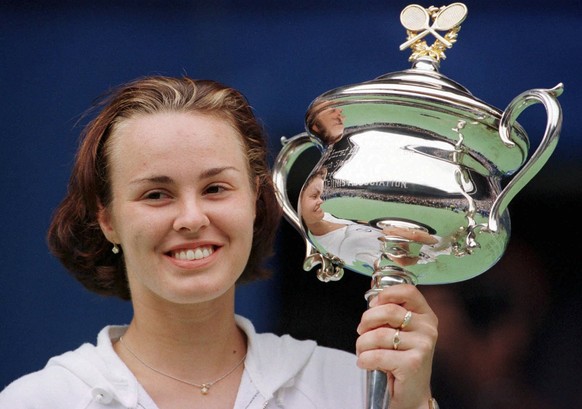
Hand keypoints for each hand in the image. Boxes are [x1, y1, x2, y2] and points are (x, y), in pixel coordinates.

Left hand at [356, 284, 437, 408]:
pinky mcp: (413, 364)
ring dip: (362, 344)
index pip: (408, 291)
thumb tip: (373, 302)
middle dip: (366, 321)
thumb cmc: (401, 359)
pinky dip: (364, 359)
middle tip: (361, 332)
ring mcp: (423, 346)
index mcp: (426, 316)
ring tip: (363, 351)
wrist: (412, 393)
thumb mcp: (401, 332)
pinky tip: (366, 363)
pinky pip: (377, 355)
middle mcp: (428, 329)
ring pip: (379, 335)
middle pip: (388, 311)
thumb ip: (390, 315)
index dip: (386, 294)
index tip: (372, 305)